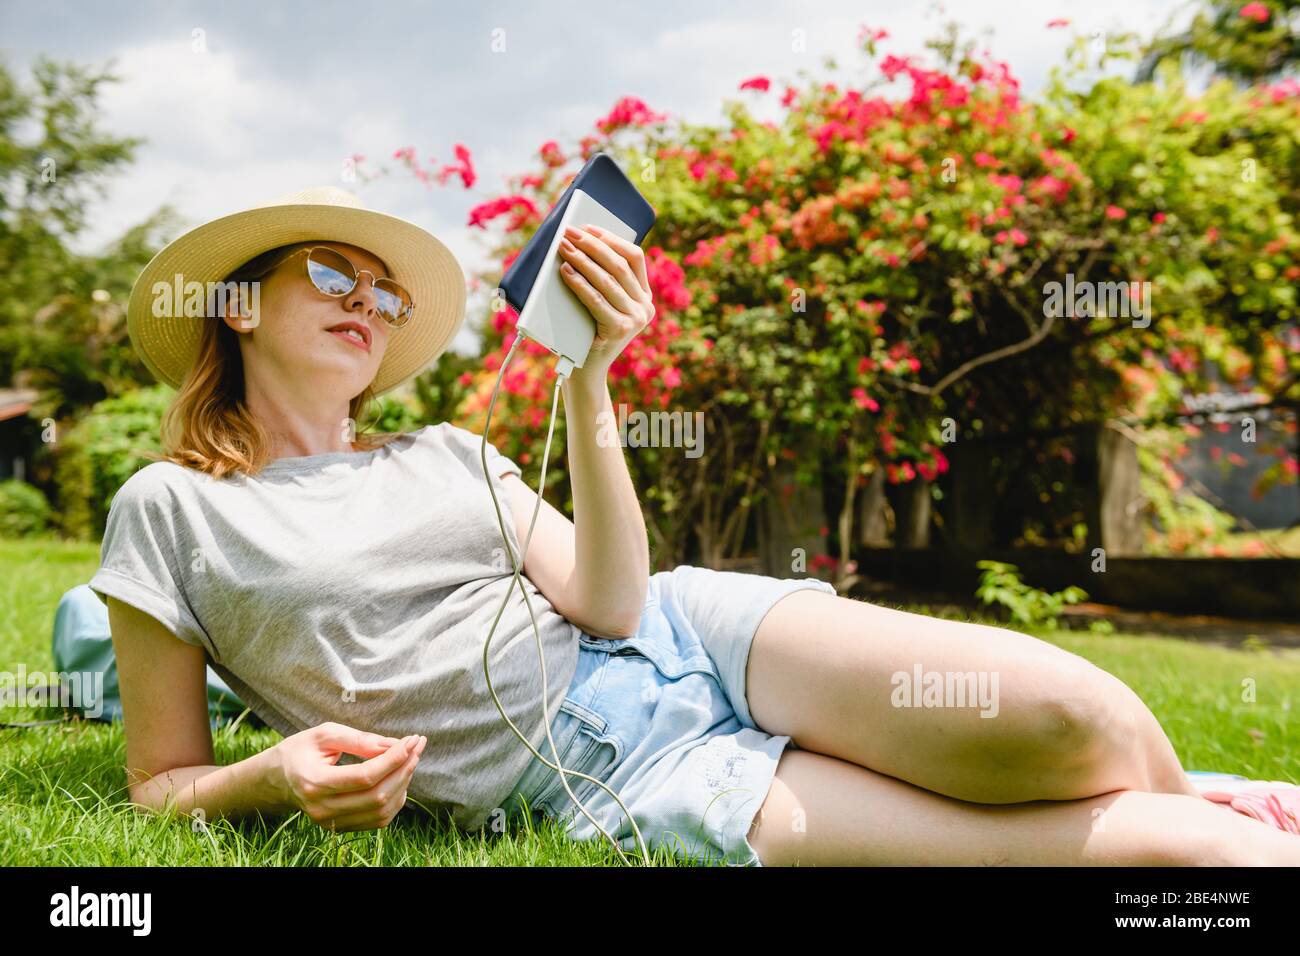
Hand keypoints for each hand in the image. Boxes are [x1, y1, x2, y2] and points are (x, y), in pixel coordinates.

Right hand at [272, 722, 426, 831]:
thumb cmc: (300, 750)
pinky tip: (399, 778)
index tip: (410, 740)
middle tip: (417, 745)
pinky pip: (377, 820)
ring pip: (381, 811)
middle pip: (376, 796)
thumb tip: (393, 745)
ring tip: (410, 758)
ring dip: (403, 784)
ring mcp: (330, 822)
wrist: (277, 780)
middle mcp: (321, 808)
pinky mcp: (339, 827)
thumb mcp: (324, 734)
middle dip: (403, 769)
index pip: (364, 777)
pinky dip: (395, 800)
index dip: (393, 759)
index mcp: (313, 782)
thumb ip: (358, 739)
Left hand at [556, 223, 655, 376]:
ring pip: (608, 281)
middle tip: (569, 233)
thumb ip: (601, 280)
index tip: (588, 227)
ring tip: (563, 248)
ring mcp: (635, 320)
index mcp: (644, 296)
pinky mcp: (619, 331)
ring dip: (583, 260)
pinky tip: (565, 272)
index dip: (611, 238)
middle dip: (592, 245)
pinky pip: (597, 300)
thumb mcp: (600, 303)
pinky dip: (579, 284)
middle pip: (619, 265)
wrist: (585, 371)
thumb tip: (579, 243)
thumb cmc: (587, 332)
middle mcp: (645, 307)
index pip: (634, 257)